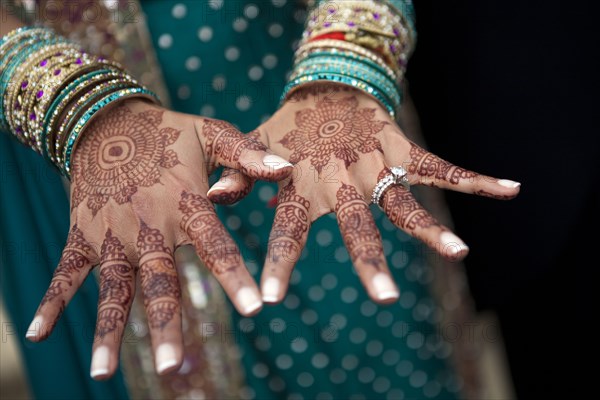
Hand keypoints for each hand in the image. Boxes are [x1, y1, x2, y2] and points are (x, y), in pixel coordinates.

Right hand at [26, 99, 292, 378]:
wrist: (107, 122)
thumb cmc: (169, 134)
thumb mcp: (212, 134)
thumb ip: (248, 155)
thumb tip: (288, 169)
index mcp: (185, 205)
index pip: (215, 247)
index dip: (234, 277)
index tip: (254, 308)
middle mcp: (149, 227)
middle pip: (160, 282)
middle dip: (166, 325)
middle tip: (173, 367)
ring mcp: (112, 235)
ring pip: (112, 289)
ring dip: (108, 330)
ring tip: (103, 373)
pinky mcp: (82, 236)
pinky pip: (64, 273)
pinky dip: (51, 301)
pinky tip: (37, 334)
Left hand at [208, 84, 519, 304]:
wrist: (329, 84)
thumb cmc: (290, 126)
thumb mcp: (260, 144)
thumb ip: (240, 172)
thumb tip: (212, 196)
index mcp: (304, 181)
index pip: (288, 227)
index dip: (280, 260)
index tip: (269, 299)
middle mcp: (343, 178)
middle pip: (356, 224)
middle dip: (368, 260)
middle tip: (384, 299)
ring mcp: (377, 165)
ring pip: (404, 202)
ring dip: (432, 229)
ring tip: (460, 255)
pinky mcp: (404, 151)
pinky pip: (443, 167)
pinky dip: (476, 180)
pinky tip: (511, 189)